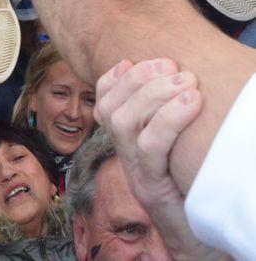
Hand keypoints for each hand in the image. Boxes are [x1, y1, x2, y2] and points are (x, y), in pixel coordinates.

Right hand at [95, 61, 226, 260]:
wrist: (198, 246)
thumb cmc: (196, 191)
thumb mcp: (179, 151)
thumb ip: (173, 121)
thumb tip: (187, 79)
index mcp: (130, 146)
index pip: (104, 104)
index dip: (113, 78)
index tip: (133, 60)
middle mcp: (127, 159)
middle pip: (112, 109)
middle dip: (139, 79)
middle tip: (172, 66)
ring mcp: (136, 175)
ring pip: (124, 124)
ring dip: (154, 94)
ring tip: (187, 82)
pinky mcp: (153, 190)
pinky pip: (150, 148)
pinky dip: (169, 118)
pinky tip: (192, 103)